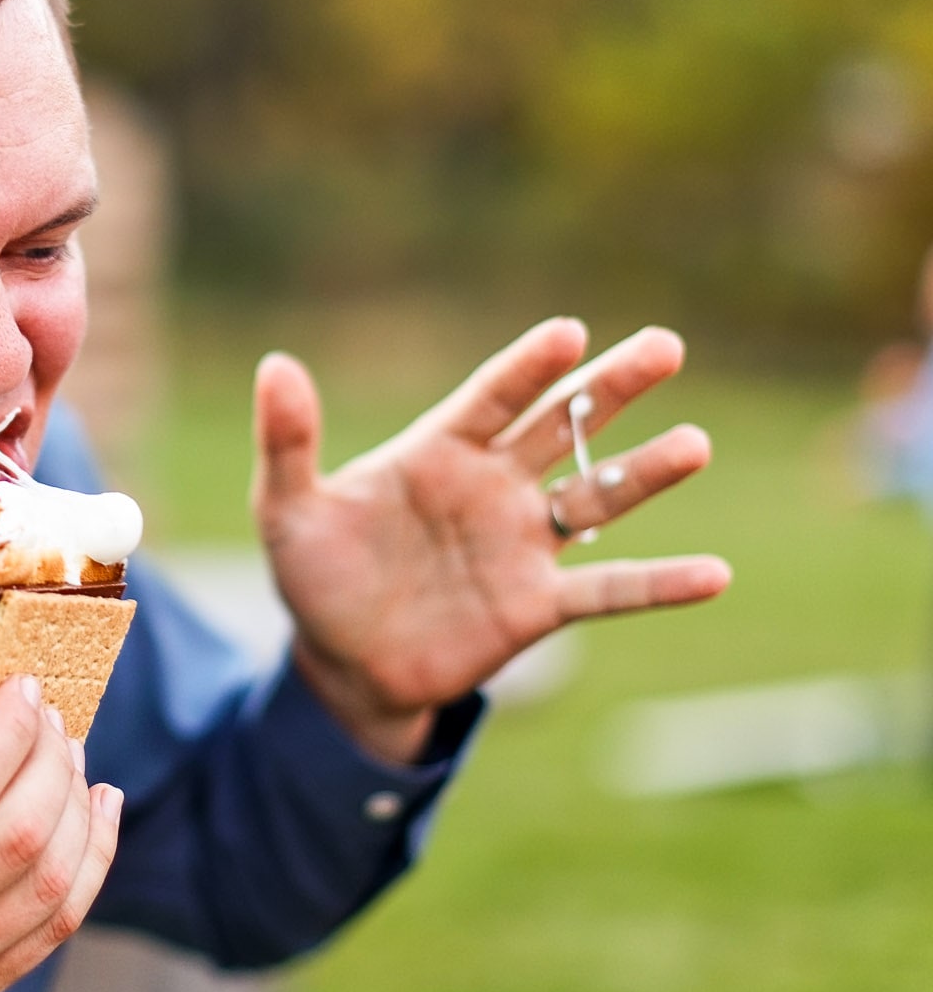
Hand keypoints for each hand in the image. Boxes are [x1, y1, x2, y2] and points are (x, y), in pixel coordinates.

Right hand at [0, 669, 122, 991]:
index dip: (10, 729)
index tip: (25, 686)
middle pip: (18, 833)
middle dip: (52, 759)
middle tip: (53, 716)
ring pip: (49, 883)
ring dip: (78, 807)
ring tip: (71, 758)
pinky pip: (54, 929)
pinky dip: (90, 864)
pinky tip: (95, 813)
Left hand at [254, 318, 730, 764]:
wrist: (341, 660)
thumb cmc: (315, 571)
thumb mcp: (287, 508)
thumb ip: (288, 440)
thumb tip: (275, 365)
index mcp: (439, 451)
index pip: (492, 397)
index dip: (528, 367)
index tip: (569, 332)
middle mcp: (493, 486)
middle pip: (564, 426)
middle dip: (612, 388)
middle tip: (666, 345)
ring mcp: (522, 544)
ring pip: (596, 498)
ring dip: (644, 474)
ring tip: (695, 444)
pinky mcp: (537, 606)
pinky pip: (608, 590)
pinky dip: (659, 584)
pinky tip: (715, 574)